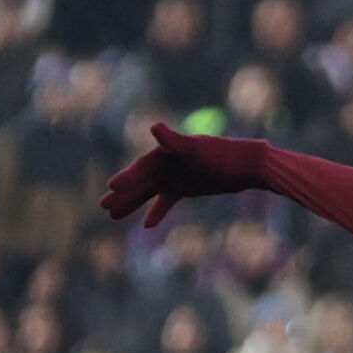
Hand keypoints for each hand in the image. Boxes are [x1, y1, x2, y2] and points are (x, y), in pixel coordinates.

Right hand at [98, 123, 266, 229]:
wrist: (249, 165)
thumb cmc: (224, 155)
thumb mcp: (198, 150)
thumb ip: (175, 141)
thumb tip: (154, 127)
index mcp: (167, 152)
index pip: (142, 167)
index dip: (127, 177)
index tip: (111, 187)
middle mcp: (168, 163)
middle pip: (141, 181)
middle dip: (123, 194)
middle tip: (103, 206)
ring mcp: (177, 176)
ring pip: (150, 192)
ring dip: (133, 203)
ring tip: (112, 215)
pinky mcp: (187, 187)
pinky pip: (167, 200)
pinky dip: (158, 211)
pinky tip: (147, 225)